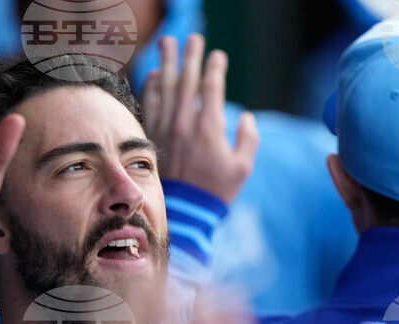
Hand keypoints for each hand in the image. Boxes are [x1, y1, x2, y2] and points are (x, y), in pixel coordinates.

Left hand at [142, 34, 258, 204]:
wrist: (184, 212)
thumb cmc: (216, 191)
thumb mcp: (243, 167)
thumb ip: (248, 139)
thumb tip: (245, 117)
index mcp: (209, 127)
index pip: (211, 87)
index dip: (215, 68)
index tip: (217, 55)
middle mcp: (184, 123)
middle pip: (186, 80)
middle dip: (191, 56)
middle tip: (193, 37)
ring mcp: (166, 129)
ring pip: (165, 88)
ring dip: (167, 63)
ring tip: (167, 43)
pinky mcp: (153, 137)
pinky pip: (150, 105)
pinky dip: (151, 87)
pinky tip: (154, 74)